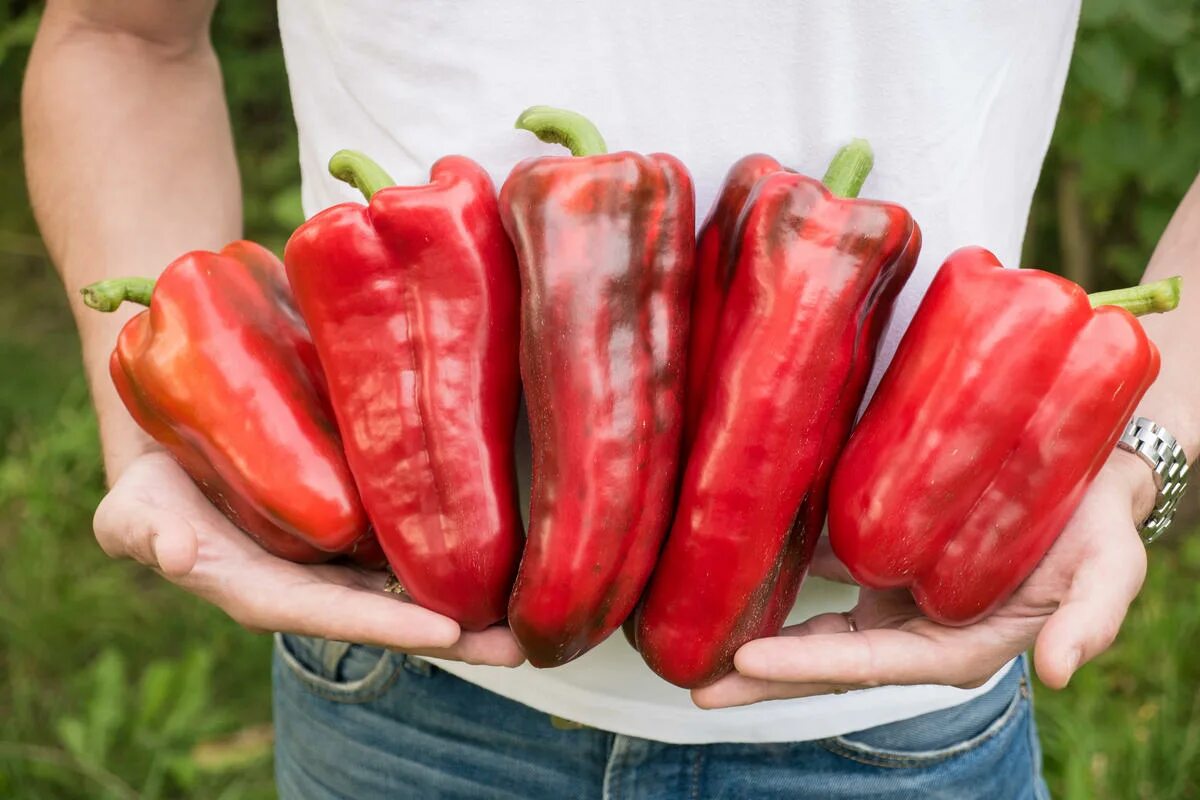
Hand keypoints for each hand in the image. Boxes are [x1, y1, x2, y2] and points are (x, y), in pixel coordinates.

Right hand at [94, 451, 524, 666]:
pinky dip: (459, 551)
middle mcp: (316, 583)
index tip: (448, 632)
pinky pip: (413, 541)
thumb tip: (170, 550)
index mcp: (267, 593)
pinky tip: (509, 548)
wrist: (176, 448)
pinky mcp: (361, 521)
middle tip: (523, 645)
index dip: (388, 624)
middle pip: (392, 614)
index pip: (334, 615)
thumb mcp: (130, 508)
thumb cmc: (149, 487)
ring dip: (475, 601)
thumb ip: (139, 530)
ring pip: (415, 583)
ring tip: (536, 608)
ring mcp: (343, 557)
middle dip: (457, 636)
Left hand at [692, 453, 1154, 707]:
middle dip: (760, 672)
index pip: (867, 664)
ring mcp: (892, 587)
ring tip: (692, 622)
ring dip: (756, 619)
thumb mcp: (1111, 571)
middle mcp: (912, 626)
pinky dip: (780, 562)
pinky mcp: (882, 545)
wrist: (1086, 468)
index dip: (806, 666)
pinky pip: (821, 559)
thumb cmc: (1101, 524)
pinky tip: (732, 553)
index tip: (746, 660)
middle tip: (695, 683)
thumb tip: (1063, 673)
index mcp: (953, 647)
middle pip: (823, 655)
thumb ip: (1090, 620)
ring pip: (812, 612)